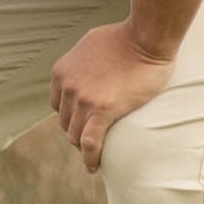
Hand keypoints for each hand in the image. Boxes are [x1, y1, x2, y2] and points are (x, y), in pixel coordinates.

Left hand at [48, 20, 175, 174]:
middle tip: (92, 141)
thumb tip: (84, 69)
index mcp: (61, 72)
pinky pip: (91, 143)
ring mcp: (83, 99)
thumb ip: (80, 61)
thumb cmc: (126, 37)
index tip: (82, 124)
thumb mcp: (89, 44)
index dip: (70, 117)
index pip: (58, 105)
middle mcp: (67, 86)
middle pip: (66, 122)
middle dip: (77, 132)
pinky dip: (91, 158)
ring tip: (94, 156)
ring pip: (76, 135)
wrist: (145, 36)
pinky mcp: (103, 110)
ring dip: (84, 147)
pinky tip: (94, 167)